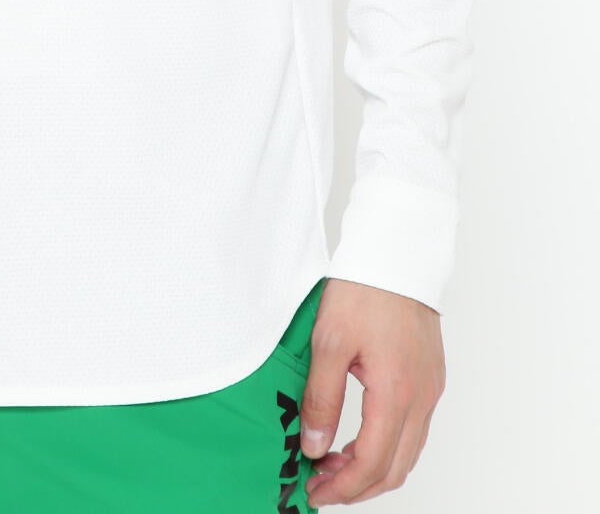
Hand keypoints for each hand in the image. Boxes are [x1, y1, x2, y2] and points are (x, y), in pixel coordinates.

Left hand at [299, 278, 445, 503]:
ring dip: (373, 468)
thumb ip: (321, 398)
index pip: (373, 463)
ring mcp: (430, 389)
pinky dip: (387, 446)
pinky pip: (413, 430)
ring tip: (333, 464)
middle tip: (321, 486)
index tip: (314, 492)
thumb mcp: (328, 341)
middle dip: (357, 487)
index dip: (343, 487)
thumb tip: (313, 446)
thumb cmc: (364, 289)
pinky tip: (359, 438)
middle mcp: (422, 398)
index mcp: (397, 392)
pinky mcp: (430, 378)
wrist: (397, 252)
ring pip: (407, 453)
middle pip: (395, 468)